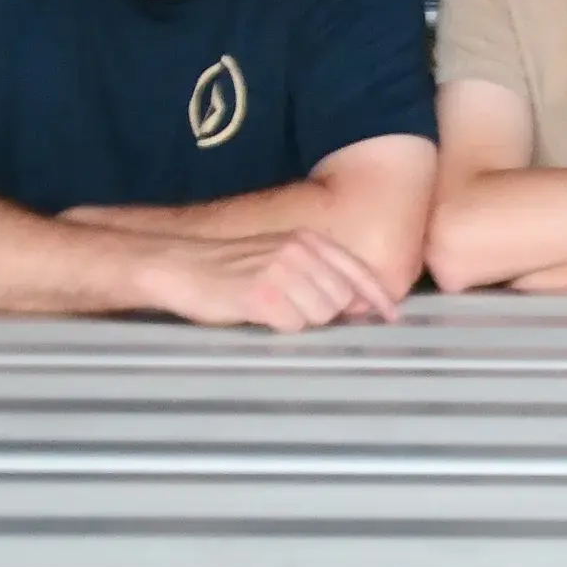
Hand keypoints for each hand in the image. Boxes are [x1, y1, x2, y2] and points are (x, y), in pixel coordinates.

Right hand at [145, 229, 403, 331]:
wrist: (175, 264)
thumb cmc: (227, 268)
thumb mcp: (277, 256)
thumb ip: (316, 272)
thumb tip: (355, 304)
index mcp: (307, 239)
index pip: (357, 271)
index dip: (377, 297)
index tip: (390, 316)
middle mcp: (299, 251)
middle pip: (340, 300)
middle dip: (324, 314)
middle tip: (290, 311)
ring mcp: (282, 271)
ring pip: (320, 315)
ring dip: (300, 322)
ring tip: (271, 310)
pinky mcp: (262, 293)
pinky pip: (292, 325)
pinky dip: (278, 327)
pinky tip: (257, 315)